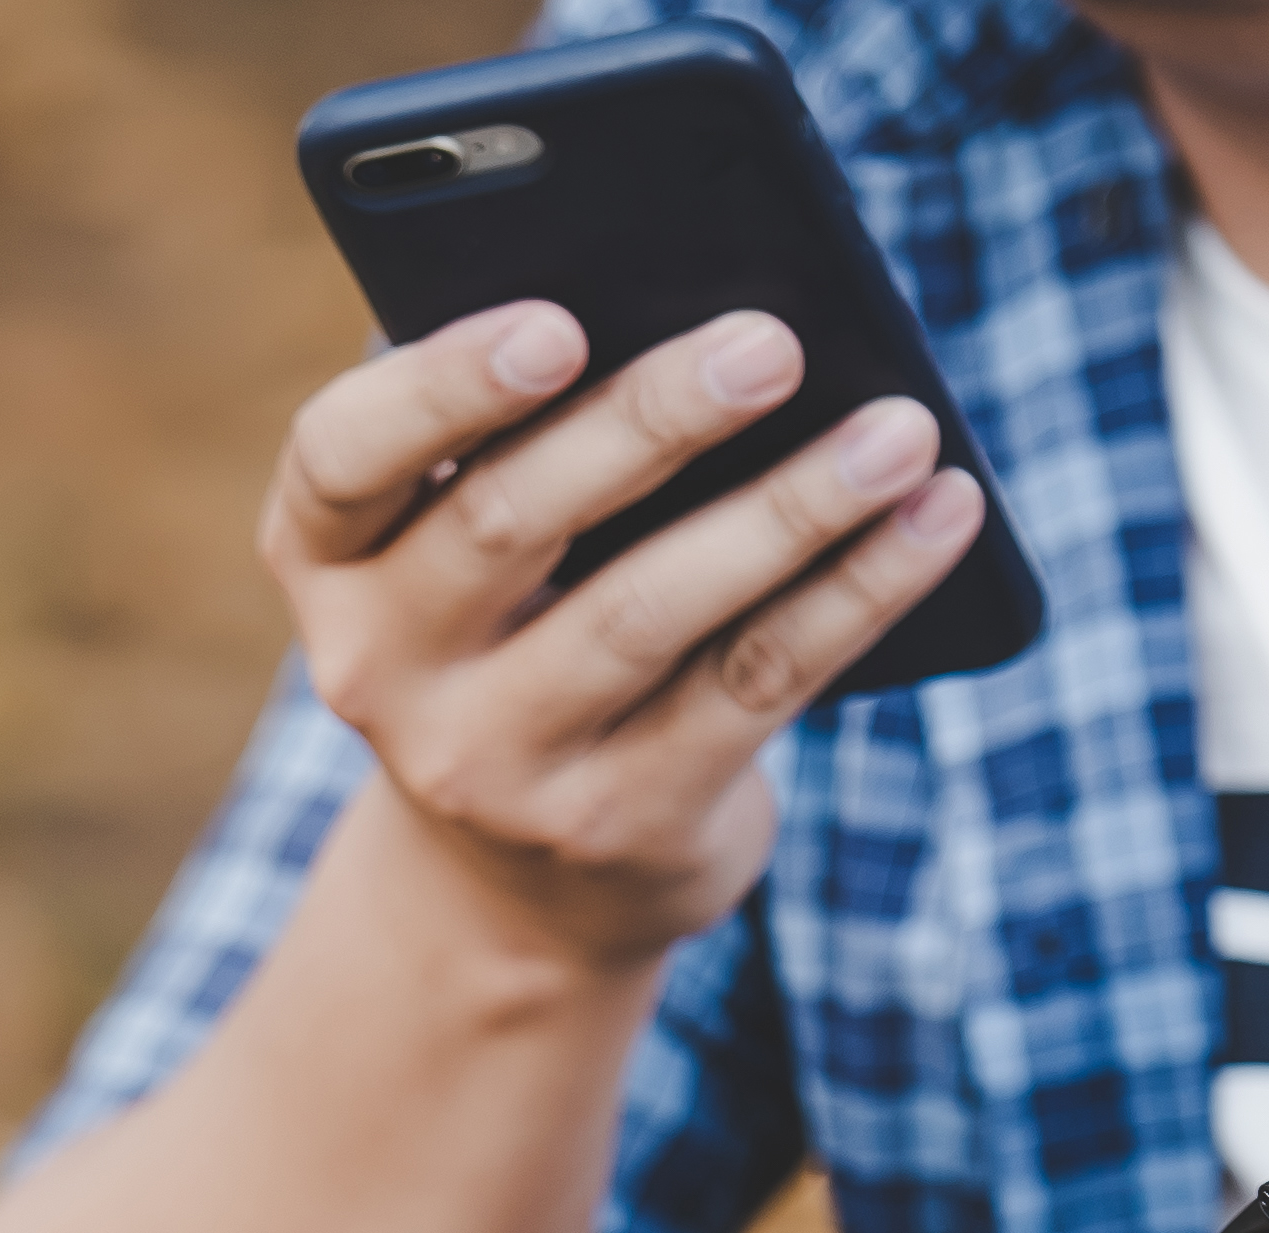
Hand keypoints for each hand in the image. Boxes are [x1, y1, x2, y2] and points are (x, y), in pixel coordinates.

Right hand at [263, 302, 994, 975]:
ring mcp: (496, 763)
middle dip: (648, 422)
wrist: (518, 889)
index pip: (341, 460)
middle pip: (508, 524)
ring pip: (647, 613)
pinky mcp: (620, 821)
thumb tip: (706, 307)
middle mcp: (383, 672)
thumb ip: (528, 438)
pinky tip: (936, 516)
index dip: (441, 388)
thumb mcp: (475, 553)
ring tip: (897, 427)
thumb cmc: (515, 635)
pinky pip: (755, 686)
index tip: (556, 323)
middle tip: (770, 342)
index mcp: (331, 565)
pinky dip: (858, 591)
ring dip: (785, 509)